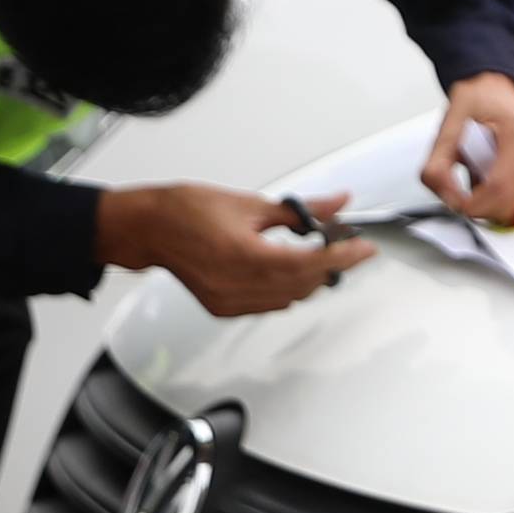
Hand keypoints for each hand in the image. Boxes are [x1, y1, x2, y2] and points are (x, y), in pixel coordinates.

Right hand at [92, 181, 378, 318]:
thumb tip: (338, 204)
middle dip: (331, 266)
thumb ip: (302, 211)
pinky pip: (268, 306)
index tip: (364, 248)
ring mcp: (229, 301)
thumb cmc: (187, 210)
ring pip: (289, 299)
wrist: (149, 229)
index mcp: (245, 255)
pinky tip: (289, 271)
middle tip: (346, 244)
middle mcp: (237, 284)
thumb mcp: (251, 203)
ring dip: (310, 279)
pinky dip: (286, 290)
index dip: (343, 256)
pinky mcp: (222, 309)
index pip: (310, 263)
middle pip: (304, 285)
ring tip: (321, 254)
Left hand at [423, 74, 513, 225]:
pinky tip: (499, 173)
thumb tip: (448, 200)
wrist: (498, 91)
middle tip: (465, 187)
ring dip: (494, 199)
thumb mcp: (447, 126)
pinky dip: (507, 196)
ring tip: (484, 169)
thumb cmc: (477, 103)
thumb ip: (437, 166)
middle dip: (482, 206)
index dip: (473, 205)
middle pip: (510, 203)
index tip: (456, 204)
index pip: (499, 187)